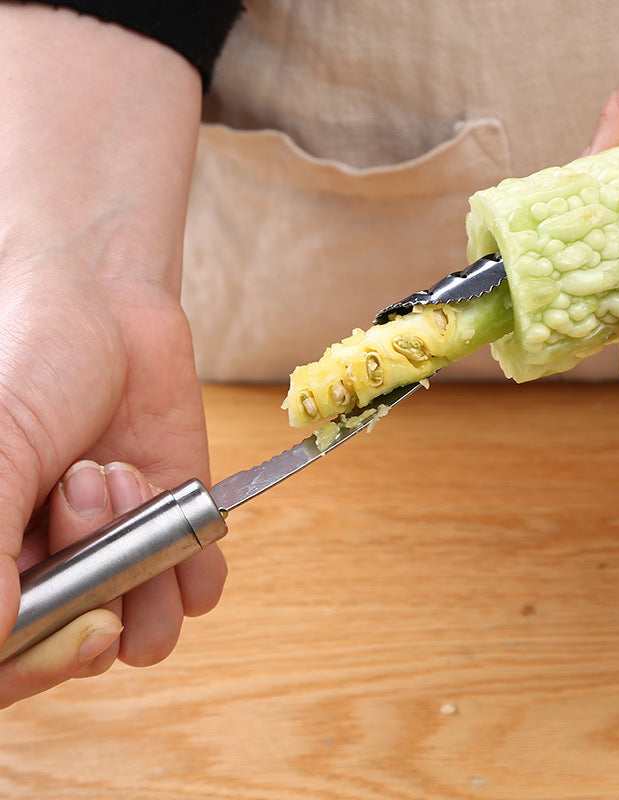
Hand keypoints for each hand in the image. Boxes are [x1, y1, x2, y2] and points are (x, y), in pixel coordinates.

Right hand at [0, 5, 225, 703]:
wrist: (107, 307)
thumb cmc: (33, 367)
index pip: (8, 664)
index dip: (39, 665)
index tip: (81, 625)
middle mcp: (49, 571)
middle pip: (79, 654)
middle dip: (95, 583)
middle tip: (83, 490)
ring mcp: (115, 554)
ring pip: (143, 631)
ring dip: (142, 560)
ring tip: (122, 472)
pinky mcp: (172, 528)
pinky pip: (197, 590)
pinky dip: (195, 558)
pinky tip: (175, 498)